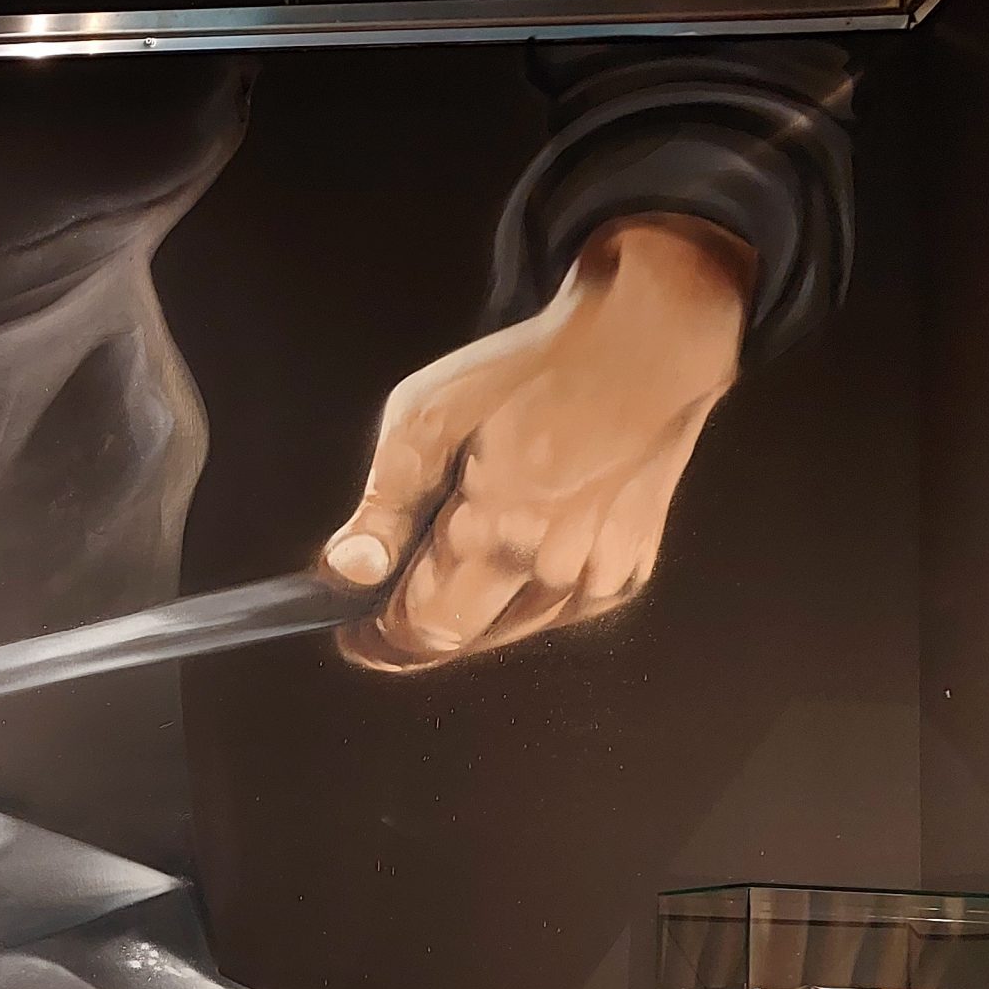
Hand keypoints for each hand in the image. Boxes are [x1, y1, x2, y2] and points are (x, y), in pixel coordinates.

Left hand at [320, 214, 755, 670]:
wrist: (644, 345)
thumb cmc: (528, 373)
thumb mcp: (425, 420)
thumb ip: (382, 510)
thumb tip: (344, 574)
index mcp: (497, 535)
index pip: (422, 631)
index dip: (379, 642)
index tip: (353, 634)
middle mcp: (552, 572)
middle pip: (462, 641)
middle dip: (415, 633)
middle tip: (383, 612)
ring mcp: (598, 578)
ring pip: (508, 633)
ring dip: (468, 616)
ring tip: (448, 570)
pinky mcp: (628, 573)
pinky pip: (554, 613)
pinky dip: (520, 601)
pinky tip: (510, 558)